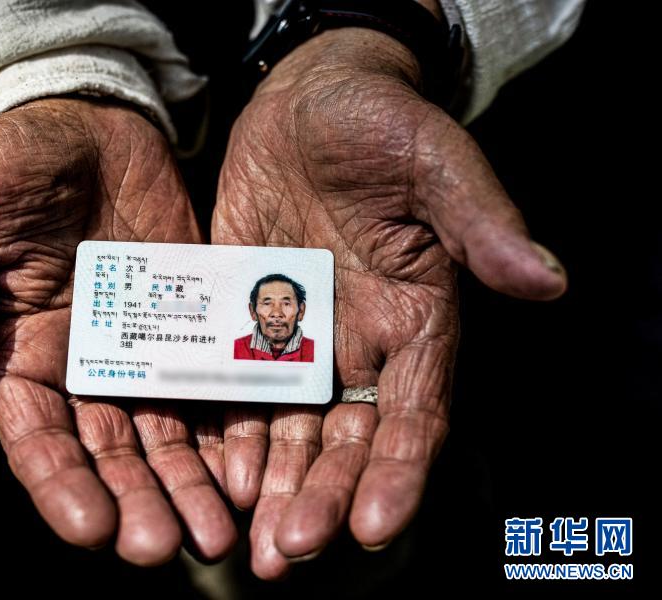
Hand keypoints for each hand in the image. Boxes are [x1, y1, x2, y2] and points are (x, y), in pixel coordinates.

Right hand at [0, 97, 235, 564]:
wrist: (88, 125)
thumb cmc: (9, 166)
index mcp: (15, 361)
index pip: (35, 441)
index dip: (60, 487)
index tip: (92, 530)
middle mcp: (81, 374)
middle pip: (109, 456)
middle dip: (137, 503)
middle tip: (168, 547)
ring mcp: (143, 355)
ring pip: (166, 438)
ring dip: (189, 488)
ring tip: (221, 532)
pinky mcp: (193, 329)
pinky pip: (214, 389)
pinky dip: (230, 431)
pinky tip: (252, 468)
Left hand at [212, 28, 566, 577]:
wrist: (307, 100)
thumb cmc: (381, 122)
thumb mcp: (436, 162)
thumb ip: (481, 223)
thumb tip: (548, 279)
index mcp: (415, 321)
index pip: (413, 416)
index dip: (396, 473)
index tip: (375, 529)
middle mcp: (358, 344)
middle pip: (344, 440)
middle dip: (321, 498)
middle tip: (289, 552)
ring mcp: (297, 337)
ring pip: (288, 429)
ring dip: (271, 485)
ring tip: (247, 540)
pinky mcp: (242, 318)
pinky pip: (233, 387)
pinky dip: (225, 431)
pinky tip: (209, 473)